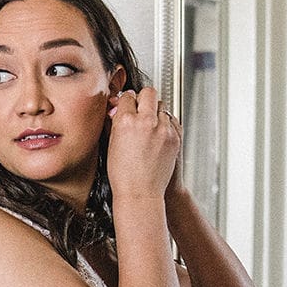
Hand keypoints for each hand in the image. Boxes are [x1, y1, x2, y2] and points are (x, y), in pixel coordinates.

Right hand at [107, 86, 180, 201]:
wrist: (141, 193)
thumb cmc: (123, 174)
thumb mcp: (111, 144)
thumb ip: (115, 122)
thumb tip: (116, 108)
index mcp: (126, 122)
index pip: (128, 97)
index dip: (126, 101)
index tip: (127, 104)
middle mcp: (146, 122)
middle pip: (149, 93)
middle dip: (143, 98)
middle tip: (140, 105)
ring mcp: (163, 129)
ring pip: (162, 106)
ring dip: (155, 112)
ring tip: (148, 126)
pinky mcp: (174, 137)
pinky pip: (171, 121)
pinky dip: (164, 125)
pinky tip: (157, 135)